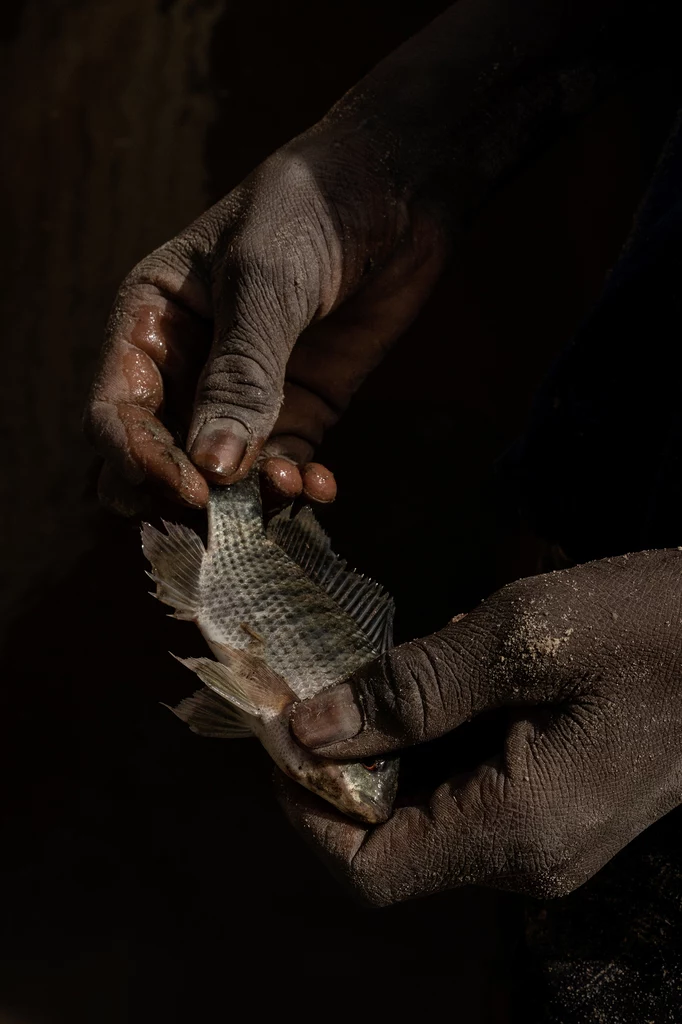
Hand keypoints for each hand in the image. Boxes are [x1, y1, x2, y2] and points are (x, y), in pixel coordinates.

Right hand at [84, 120, 444, 512]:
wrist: (397, 187)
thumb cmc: (311, 208)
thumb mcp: (264, 281)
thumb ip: (239, 374)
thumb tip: (211, 468)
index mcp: (150, 322)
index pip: (116, 411)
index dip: (141, 460)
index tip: (193, 488)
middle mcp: (186, 366)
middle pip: (156, 456)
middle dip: (184, 493)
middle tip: (228, 512)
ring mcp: (243, 393)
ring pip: (221, 474)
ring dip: (249, 497)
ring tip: (291, 487)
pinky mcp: (299, 408)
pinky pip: (282, 466)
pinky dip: (296, 487)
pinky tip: (321, 486)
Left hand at [282, 550, 681, 905]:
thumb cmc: (654, 626)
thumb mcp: (522, 638)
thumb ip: (411, 690)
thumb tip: (310, 729)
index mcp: (518, 832)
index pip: (369, 870)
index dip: (306, 810)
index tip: (282, 733)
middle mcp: (531, 857)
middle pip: (393, 839)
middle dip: (346, 762)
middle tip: (327, 677)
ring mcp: (551, 836)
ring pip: (429, 808)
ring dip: (394, 739)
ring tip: (400, 659)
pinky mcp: (564, 804)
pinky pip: (472, 785)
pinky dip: (441, 733)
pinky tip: (459, 668)